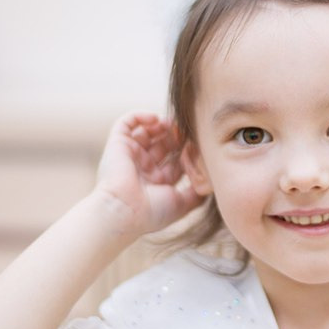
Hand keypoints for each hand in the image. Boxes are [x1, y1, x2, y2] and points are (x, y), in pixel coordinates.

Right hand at [95, 112, 203, 233]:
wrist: (124, 212)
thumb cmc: (151, 212)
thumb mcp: (181, 204)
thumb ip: (196, 194)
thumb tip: (210, 184)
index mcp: (157, 180)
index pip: (176, 158)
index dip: (187, 148)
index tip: (198, 143)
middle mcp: (144, 166)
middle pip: (164, 142)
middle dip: (177, 135)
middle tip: (188, 130)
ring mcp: (131, 154)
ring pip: (148, 130)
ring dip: (162, 124)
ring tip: (172, 124)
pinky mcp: (118, 144)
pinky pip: (127, 122)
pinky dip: (141, 116)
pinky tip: (155, 119)